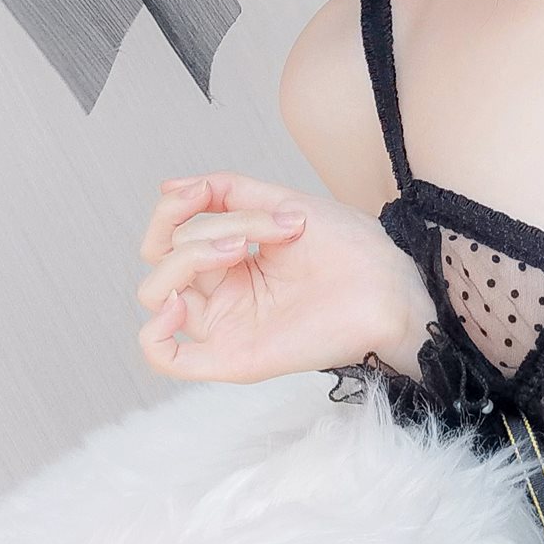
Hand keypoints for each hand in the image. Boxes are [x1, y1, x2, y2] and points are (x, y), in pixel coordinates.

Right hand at [135, 171, 430, 383]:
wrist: (389, 286)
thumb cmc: (351, 249)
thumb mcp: (284, 202)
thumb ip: (228, 191)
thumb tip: (171, 185)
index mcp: (231, 258)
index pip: (169, 233)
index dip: (172, 206)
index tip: (203, 191)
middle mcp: (221, 292)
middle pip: (163, 256)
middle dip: (200, 227)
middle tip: (254, 227)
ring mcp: (224, 324)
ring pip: (157, 294)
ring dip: (187, 258)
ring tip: (241, 249)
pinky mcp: (232, 356)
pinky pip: (167, 358)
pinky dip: (154, 333)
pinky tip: (179, 303)